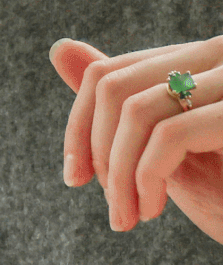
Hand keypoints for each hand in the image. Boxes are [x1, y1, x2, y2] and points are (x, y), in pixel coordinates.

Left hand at [49, 36, 222, 243]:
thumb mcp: (165, 150)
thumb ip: (121, 104)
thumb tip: (58, 46)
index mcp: (200, 60)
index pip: (110, 74)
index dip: (80, 127)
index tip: (76, 178)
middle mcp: (221, 55)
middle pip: (114, 85)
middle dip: (94, 151)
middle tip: (110, 208)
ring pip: (136, 111)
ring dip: (119, 175)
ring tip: (129, 218)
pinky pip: (170, 135)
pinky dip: (145, 178)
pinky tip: (152, 210)